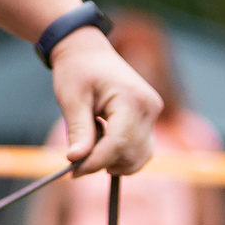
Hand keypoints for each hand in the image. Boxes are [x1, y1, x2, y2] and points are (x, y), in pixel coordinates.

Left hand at [50, 28, 159, 176]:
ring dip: (113, 161)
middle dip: (102, 162)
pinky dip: (121, 156)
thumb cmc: (77, 71)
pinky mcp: (150, 119)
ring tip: (91, 142)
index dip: (94, 163)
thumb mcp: (72, 100)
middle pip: (130, 154)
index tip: (72, 172)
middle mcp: (149, 107)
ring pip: (139, 157)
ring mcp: (153, 114)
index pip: (117, 143)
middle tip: (76, 158)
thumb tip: (76, 160)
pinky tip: (102, 143)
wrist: (89, 52)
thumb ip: (78, 131)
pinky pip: (141, 150)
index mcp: (131, 99)